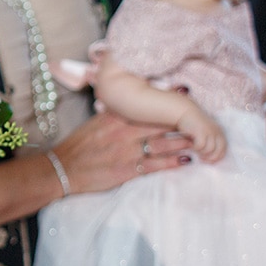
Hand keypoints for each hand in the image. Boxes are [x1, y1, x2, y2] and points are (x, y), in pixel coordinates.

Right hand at [53, 110, 192, 193]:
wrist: (63, 169)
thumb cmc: (78, 146)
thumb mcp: (95, 124)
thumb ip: (115, 115)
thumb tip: (131, 105)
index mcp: (115, 119)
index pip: (146, 108)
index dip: (167, 102)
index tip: (185, 94)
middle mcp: (123, 133)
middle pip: (159, 124)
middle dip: (182, 122)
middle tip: (202, 119)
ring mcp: (126, 151)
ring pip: (161, 144)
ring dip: (183, 141)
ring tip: (201, 139)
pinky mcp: (127, 170)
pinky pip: (154, 165)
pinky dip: (172, 163)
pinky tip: (186, 160)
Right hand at [175, 105, 226, 162]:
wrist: (184, 112)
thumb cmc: (192, 124)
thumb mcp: (204, 132)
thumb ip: (209, 141)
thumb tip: (207, 156)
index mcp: (219, 132)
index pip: (223, 150)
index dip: (216, 157)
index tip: (207, 160)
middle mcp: (217, 132)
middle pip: (219, 152)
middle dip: (210, 158)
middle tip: (201, 158)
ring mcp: (210, 132)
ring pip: (209, 151)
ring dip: (201, 153)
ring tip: (195, 149)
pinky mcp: (201, 132)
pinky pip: (200, 147)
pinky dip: (195, 148)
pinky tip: (191, 144)